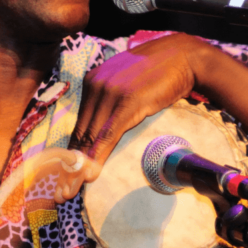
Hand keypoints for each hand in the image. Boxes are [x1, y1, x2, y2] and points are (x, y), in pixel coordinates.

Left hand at [65, 34, 212, 199]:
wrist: (184, 56)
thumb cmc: (161, 71)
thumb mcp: (128, 81)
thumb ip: (114, 98)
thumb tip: (108, 123)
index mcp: (94, 81)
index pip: (80, 122)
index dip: (72, 151)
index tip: (66, 173)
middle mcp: (96, 85)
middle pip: (80, 132)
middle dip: (70, 164)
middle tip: (62, 190)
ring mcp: (111, 93)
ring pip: (90, 136)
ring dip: (80, 166)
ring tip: (72, 189)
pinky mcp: (127, 102)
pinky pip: (107, 134)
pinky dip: (98, 155)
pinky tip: (91, 173)